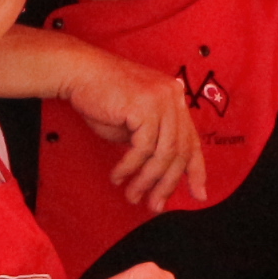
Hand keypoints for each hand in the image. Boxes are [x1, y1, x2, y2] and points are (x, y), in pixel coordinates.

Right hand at [47, 46, 207, 212]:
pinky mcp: (145, 107)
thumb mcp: (133, 123)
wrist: (80, 73)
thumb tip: (160, 176)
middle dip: (167, 184)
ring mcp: (162, 101)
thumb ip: (150, 143)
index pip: (192, 141)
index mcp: (175, 100)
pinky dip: (129, 167)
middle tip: (155, 205)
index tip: (198, 194)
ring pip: (164, 154)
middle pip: (180, 152)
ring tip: (132, 196)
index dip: (196, 171)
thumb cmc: (102, 97)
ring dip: (146, 181)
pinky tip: (118, 176)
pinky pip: (142, 148)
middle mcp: (173, 98)